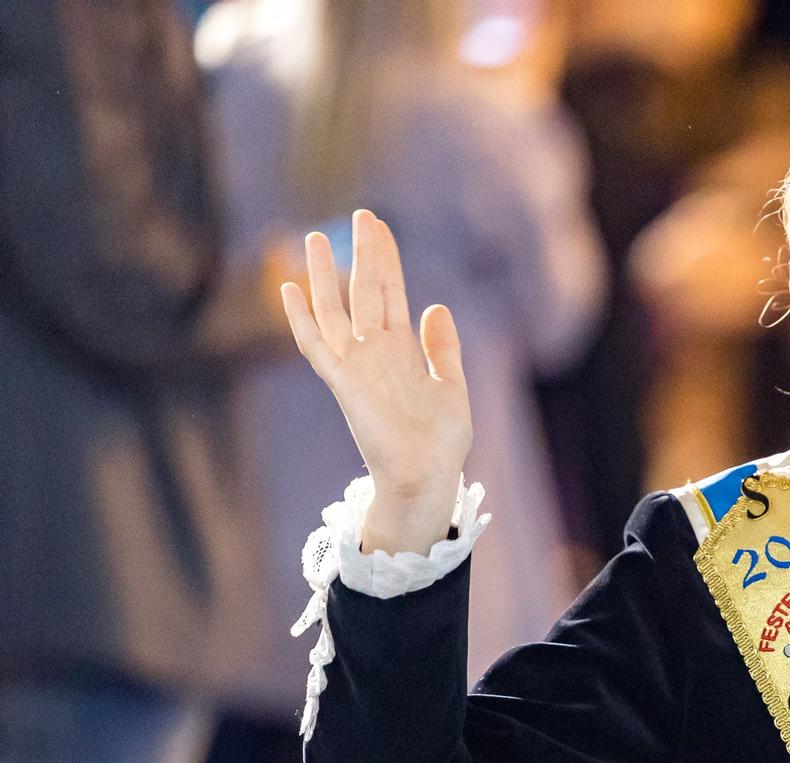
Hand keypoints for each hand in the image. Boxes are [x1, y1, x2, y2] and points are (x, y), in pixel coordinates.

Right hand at [281, 209, 471, 550]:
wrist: (428, 476)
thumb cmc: (440, 441)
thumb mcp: (451, 386)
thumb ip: (443, 348)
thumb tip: (435, 306)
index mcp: (401, 351)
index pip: (389, 293)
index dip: (385, 259)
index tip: (378, 226)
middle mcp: (375, 352)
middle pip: (366, 291)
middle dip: (365, 253)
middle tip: (363, 214)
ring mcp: (356, 365)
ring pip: (337, 309)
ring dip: (325, 275)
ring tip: (315, 239)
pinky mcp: (344, 383)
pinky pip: (316, 345)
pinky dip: (302, 318)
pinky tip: (291, 290)